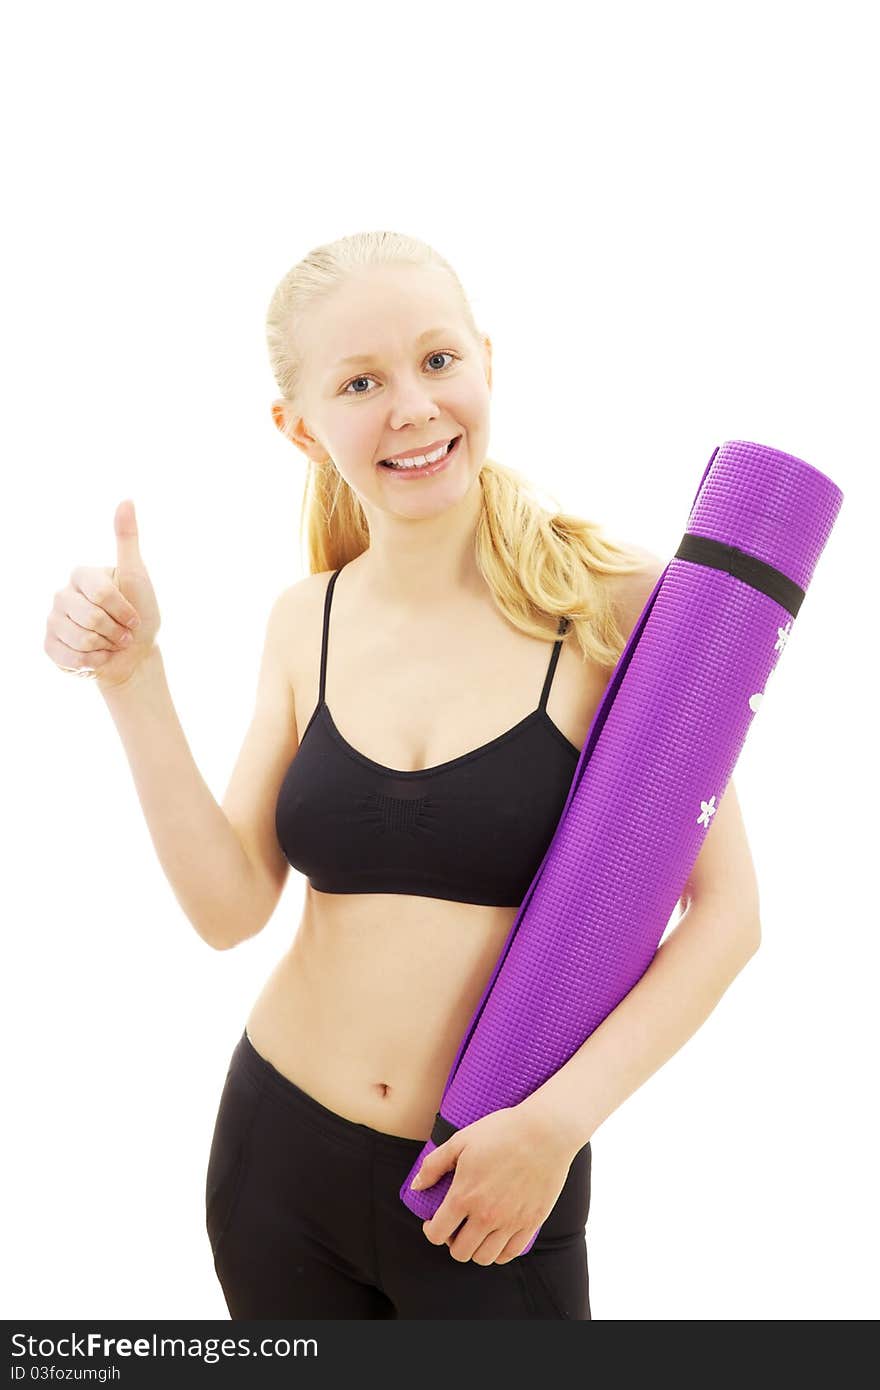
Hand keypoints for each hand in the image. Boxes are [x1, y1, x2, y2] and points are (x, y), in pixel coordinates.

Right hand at [44, 499, 160, 689]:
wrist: (134, 655)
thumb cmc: (139, 614)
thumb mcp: (137, 575)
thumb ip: (127, 540)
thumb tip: (127, 500)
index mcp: (81, 575)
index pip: (100, 593)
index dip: (122, 610)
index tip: (134, 617)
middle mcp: (63, 595)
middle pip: (90, 618)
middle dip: (115, 631)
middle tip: (123, 633)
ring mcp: (53, 620)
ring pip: (79, 639)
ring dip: (105, 647)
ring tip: (110, 644)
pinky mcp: (50, 645)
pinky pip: (68, 657)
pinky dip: (91, 663)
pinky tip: (97, 657)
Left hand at [411, 1103, 576, 1264]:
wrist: (545, 1131)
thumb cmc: (501, 1131)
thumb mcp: (461, 1140)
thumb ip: (434, 1165)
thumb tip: (416, 1186)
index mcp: (464, 1196)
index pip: (437, 1234)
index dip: (430, 1230)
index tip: (432, 1221)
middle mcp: (486, 1215)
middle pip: (460, 1252)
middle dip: (451, 1242)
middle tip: (455, 1226)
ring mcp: (510, 1222)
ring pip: (485, 1258)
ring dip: (475, 1250)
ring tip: (475, 1232)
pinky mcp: (531, 1223)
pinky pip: (510, 1253)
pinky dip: (499, 1252)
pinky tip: (496, 1237)